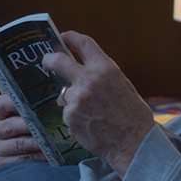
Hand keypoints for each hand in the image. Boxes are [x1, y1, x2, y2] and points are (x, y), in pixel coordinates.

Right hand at [0, 94, 46, 166]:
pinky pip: (22, 161)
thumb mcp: (19, 117)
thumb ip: (28, 109)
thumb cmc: (21, 130)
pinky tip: (48, 156)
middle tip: (44, 126)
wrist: (8, 152)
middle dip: (29, 126)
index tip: (28, 103)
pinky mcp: (0, 164)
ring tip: (50, 142)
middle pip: (11, 126)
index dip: (14, 102)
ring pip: (18, 145)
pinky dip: (36, 158)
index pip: (1, 104)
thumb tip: (54, 103)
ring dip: (36, 144)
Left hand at [41, 31, 154, 176]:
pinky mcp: (70, 116)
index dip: (69, 37)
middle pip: (58, 61)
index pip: (83, 43)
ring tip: (93, 114)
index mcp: (106, 68)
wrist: (134, 144)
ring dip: (72, 101)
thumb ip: (101, 75)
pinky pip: (67, 112)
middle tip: (46, 62)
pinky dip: (75, 118)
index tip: (62, 37)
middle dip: (49, 60)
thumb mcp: (122, 85)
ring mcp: (77, 98)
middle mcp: (89, 80)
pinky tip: (90, 124)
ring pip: (65, 94)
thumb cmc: (133, 116)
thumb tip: (81, 70)